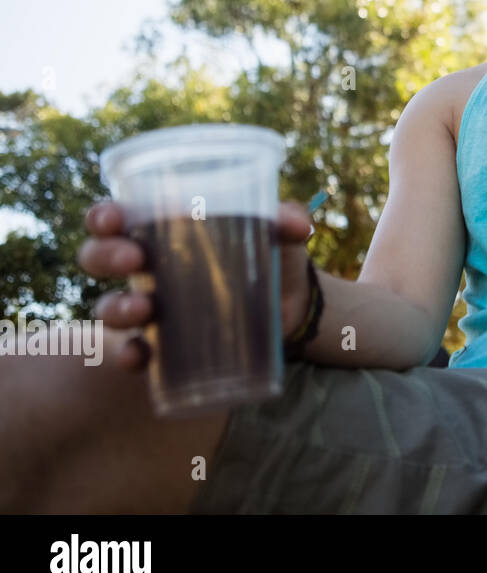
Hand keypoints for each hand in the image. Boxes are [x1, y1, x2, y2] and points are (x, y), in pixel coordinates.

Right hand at [77, 200, 315, 369]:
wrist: (292, 305)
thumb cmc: (271, 254)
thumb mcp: (276, 232)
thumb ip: (285, 220)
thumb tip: (301, 226)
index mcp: (161, 228)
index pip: (114, 218)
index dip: (103, 216)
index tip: (112, 219)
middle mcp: (145, 267)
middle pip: (98, 257)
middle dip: (106, 257)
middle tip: (135, 259)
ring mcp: (150, 307)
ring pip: (109, 306)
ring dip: (116, 308)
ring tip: (143, 308)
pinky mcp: (163, 343)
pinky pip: (131, 351)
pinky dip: (129, 355)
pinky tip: (139, 355)